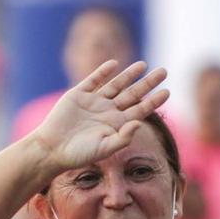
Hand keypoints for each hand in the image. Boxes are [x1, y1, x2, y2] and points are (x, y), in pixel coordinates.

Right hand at [31, 60, 169, 173]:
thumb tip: (139, 122)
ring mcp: (93, 102)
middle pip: (133, 94)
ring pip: (116, 85)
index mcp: (116, 125)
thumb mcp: (105, 148)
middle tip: (164, 71)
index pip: (140, 110)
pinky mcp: (78, 95)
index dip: (154, 101)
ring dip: (129, 75)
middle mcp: (107, 112)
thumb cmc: (79, 154)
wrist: (52, 149)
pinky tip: (114, 64)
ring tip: (144, 64)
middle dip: (148, 83)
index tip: (168, 91)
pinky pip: (93, 80)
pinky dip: (103, 72)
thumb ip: (123, 136)